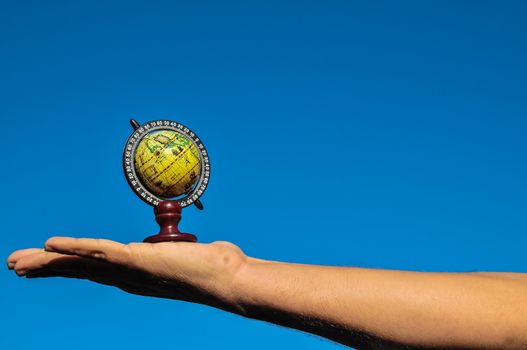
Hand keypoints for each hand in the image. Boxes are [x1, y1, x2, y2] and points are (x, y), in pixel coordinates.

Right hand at [7, 237, 246, 308]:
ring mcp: (131, 270)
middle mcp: (127, 277)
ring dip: (49, 261)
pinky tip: (52, 244)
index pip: (91, 269)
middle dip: (45, 268)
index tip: (41, 263)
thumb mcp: (177, 254)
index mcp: (132, 274)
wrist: (228, 279)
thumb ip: (162, 250)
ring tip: (19, 262)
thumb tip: (161, 245)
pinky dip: (76, 247)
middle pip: (78, 270)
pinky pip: (101, 252)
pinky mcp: (139, 260)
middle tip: (14, 266)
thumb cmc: (209, 267)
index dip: (64, 266)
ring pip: (81, 263)